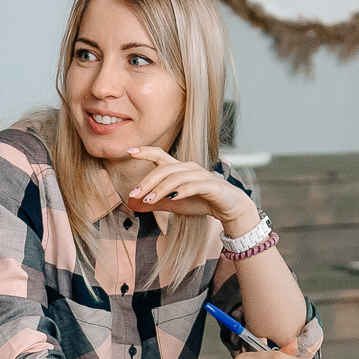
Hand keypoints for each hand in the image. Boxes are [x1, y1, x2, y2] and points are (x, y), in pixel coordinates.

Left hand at [124, 148, 257, 233]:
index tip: (129, 151)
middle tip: (134, 195)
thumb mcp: (173, 204)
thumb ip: (155, 203)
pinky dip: (182, 191)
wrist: (229, 207)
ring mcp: (201, 175)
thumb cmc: (201, 201)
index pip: (160, 156)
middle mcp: (189, 168)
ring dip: (161, 189)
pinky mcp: (211, 185)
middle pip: (164, 169)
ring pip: (177, 177)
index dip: (145, 151)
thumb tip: (133, 205)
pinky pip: (194, 185)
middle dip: (147, 181)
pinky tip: (173, 198)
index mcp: (179, 169)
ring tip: (149, 201)